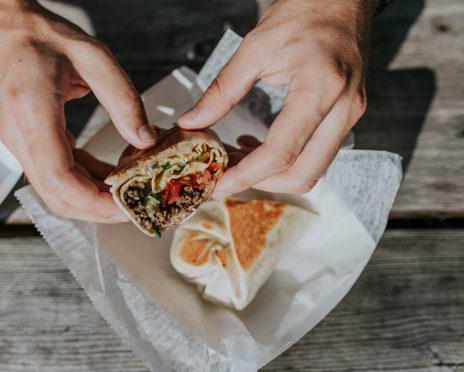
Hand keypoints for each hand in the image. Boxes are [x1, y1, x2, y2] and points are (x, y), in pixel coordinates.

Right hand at [0, 0, 156, 221]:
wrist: (4, 29)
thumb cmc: (44, 35)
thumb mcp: (93, 56)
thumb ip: (122, 99)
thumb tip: (146, 141)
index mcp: (31, 109)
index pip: (57, 176)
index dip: (92, 201)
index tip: (126, 207)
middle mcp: (18, 134)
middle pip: (56, 194)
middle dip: (97, 210)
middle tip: (135, 207)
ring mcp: (18, 142)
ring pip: (54, 191)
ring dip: (91, 200)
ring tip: (128, 194)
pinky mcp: (25, 143)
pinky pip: (54, 174)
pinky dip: (83, 181)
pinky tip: (110, 176)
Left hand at [179, 0, 375, 196]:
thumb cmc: (303, 12)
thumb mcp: (255, 46)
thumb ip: (222, 90)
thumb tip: (191, 122)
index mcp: (321, 89)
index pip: (282, 152)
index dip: (247, 175)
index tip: (218, 184)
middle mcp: (344, 110)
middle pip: (304, 175)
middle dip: (261, 183)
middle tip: (225, 177)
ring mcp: (350, 116)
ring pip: (312, 170)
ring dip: (272, 175)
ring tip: (235, 158)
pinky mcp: (347, 117)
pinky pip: (315, 154)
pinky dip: (284, 161)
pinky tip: (255, 145)